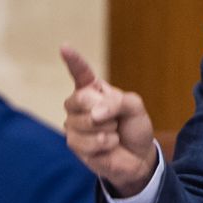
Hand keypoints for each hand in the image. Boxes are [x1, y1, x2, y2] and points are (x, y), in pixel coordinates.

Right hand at [60, 45, 158, 196]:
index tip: (64, 47)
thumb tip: (94, 115)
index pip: (80, 72)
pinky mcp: (74, 144)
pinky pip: (87, 142)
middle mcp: (79, 104)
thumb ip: (117, 102)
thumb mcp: (134, 106)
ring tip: (113, 134)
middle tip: (115, 120)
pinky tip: (108, 146)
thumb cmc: (134, 127)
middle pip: (80, 99)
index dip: (72, 60)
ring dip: (107, 130)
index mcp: (93, 89)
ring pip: (86, 122)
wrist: (137, 156)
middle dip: (105, 110)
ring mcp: (73, 124)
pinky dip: (104, 144)